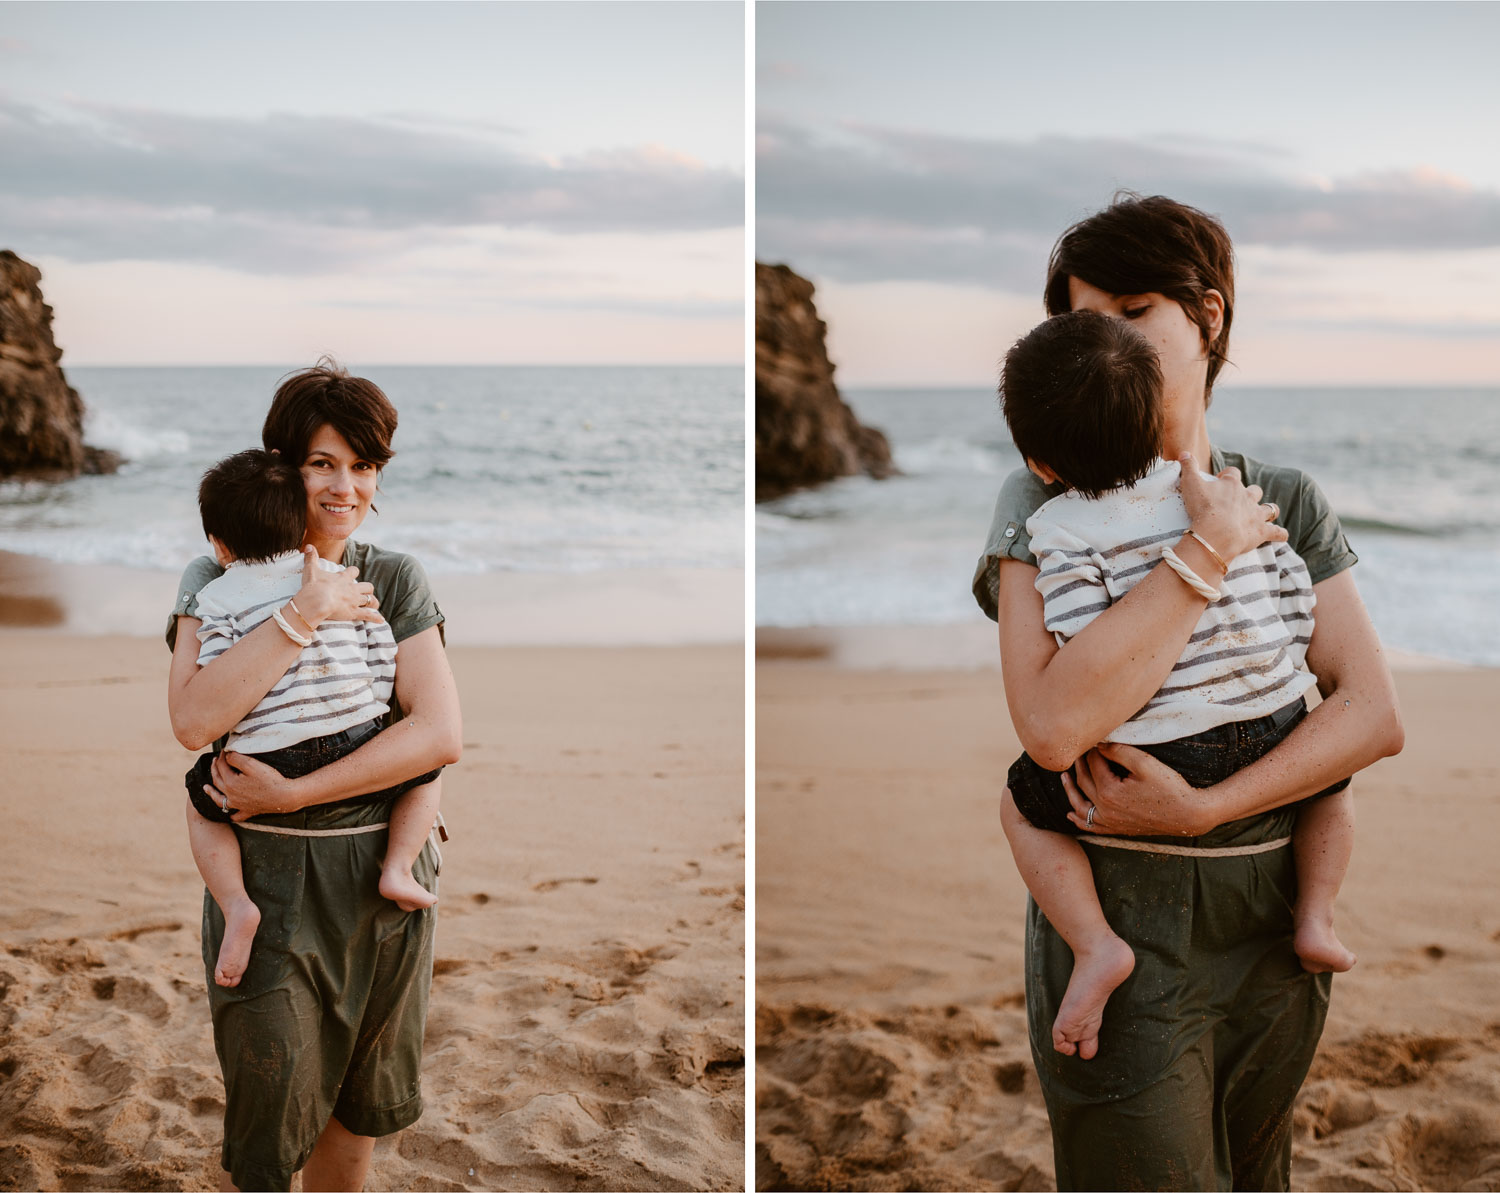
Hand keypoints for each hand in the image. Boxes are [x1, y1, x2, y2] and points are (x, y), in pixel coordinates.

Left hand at [206, 751, 304, 821]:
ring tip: (206, 788)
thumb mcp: (252, 764)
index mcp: (230, 783)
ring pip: (220, 800)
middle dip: (214, 769)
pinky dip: (232, 814)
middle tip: (214, 761)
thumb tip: (226, 755)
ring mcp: (239, 805)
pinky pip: (237, 815)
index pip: (221, 766)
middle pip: (217, 781)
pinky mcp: (249, 811)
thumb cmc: (269, 779)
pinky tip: (230, 814)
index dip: (221, 757)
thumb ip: (235, 758)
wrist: (284, 796)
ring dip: (211, 794)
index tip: (224, 750)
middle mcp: (231, 795)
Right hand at [293, 545, 380, 625]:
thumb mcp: (311, 569)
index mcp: (343, 578)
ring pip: (370, 600)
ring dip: (372, 602)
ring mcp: (355, 601)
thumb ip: (311, 558)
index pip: (354, 571)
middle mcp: (352, 588)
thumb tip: (308, 546)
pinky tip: (381, 620)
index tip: (352, 574)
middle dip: (367, 589)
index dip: (353, 572)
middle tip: (364, 592)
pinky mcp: (354, 612)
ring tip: (373, 605)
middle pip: (367, 586)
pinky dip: (375, 618)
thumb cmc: (313, 586)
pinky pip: (368, 615)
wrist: (317, 600)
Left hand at [1063, 742, 1209, 836]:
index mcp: (1108, 791)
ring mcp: (1110, 822)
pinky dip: (1079, 820)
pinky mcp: (1118, 830)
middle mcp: (1105, 809)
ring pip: (1081, 807)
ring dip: (1070, 791)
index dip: (1093, 749)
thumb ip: (1119, 751)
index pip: (1093, 764)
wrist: (1189, 815)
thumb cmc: (1170, 787)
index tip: (1094, 738)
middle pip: (1084, 782)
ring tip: (1063, 778)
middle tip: (1077, 751)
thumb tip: (1099, 744)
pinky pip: (1092, 826)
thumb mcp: (1144, 763)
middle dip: (1079, 765)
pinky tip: (1071, 814)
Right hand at [1178, 453, 1287, 562]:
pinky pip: (1277, 532)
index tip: (1219, 480)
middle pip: (1254, 491)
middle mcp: (1247, 497)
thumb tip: (1184, 453)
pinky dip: (1280, 533)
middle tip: (1239, 500)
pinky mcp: (1261, 531)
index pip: (1232, 473)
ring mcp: (1256, 514)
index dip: (1227, 475)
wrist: (1216, 533)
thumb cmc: (1203, 508)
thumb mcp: (1190, 484)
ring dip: (1268, 510)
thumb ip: (1188, 467)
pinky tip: (1281, 535)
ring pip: (1270, 508)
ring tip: (1263, 513)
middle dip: (1250, 493)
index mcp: (1231, 485)